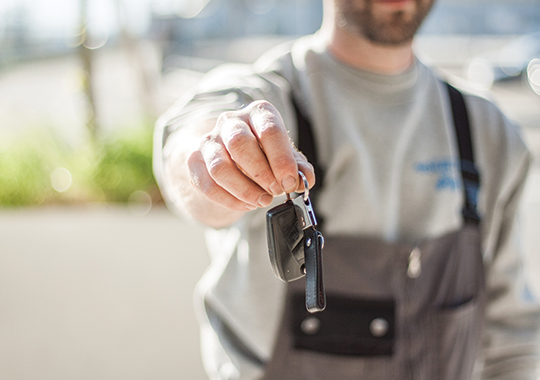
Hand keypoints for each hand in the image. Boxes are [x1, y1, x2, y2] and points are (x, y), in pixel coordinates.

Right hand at [186, 100, 314, 211]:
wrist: (231, 157)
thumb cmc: (263, 154)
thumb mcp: (285, 157)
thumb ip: (298, 167)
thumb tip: (305, 178)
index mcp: (258, 113)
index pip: (269, 130)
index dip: (281, 159)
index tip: (289, 182)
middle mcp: (231, 121)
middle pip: (240, 144)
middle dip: (261, 173)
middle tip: (275, 191)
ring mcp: (210, 141)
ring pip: (220, 167)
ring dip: (244, 190)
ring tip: (262, 200)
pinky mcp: (194, 161)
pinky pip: (208, 184)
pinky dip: (230, 200)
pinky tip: (246, 204)